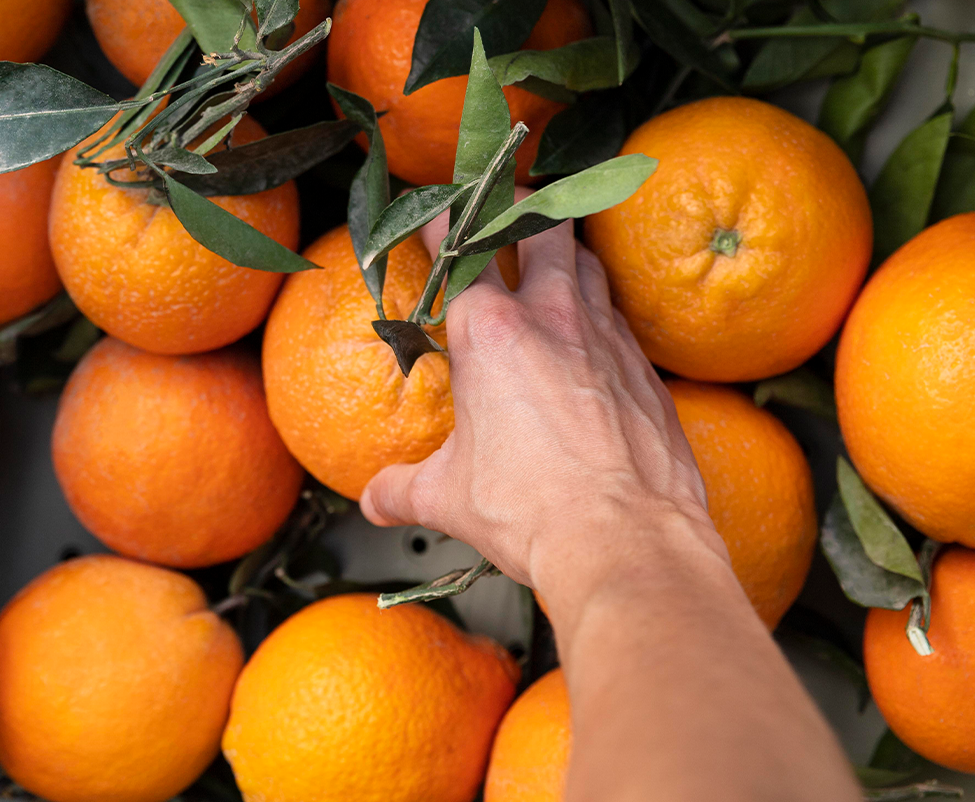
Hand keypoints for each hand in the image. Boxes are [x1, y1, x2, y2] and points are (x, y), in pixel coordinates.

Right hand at [360, 194, 725, 594]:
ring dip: (564, 251)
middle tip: (503, 210)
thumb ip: (402, 489)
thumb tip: (374, 501)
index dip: (440, 221)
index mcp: (490, 335)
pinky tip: (590, 333)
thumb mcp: (447, 498)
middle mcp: (551, 318)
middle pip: (540, 222)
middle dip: (518, 205)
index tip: (431, 213)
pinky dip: (599, 310)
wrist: (625, 540)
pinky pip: (618, 316)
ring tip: (549, 256)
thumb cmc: (530, 511)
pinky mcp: (644, 368)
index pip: (459, 248)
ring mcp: (605, 337)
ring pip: (587, 260)